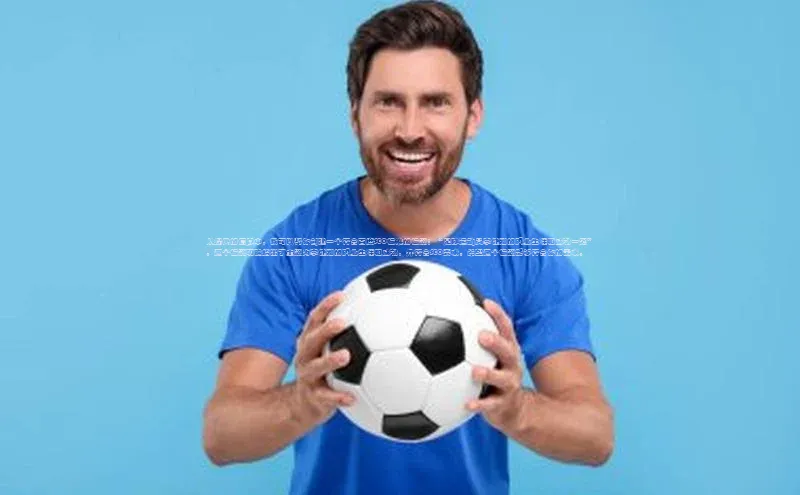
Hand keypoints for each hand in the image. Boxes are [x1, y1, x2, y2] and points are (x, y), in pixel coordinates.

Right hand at [293, 291, 354, 422]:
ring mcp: (308, 377)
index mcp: (310, 342)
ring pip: (316, 367)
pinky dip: (338, 397)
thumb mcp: (328, 351)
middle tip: (341, 323)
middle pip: (311, 340)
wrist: (302, 405)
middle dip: (325, 330)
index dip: (325, 306)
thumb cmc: (324, 371)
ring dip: (329, 360)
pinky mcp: (314, 397)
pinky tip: (352, 398)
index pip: (314, 319)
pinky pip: (326, 398)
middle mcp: (305, 356)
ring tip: (345, 355)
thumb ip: (346, 333)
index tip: (341, 295)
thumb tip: (377, 312)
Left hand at [466, 299, 524, 431]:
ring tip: (474, 371)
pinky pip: (490, 405)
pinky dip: (479, 404)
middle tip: (481, 336)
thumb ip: (475, 338)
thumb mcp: (491, 356)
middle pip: (508, 351)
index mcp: (508, 350)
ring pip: (502, 379)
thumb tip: (449, 313)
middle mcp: (512, 365)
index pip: (507, 329)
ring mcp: (508, 385)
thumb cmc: (495, 374)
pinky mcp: (502, 404)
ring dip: (489, 374)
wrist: (513, 409)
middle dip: (496, 342)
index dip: (499, 315)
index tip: (486, 303)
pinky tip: (466, 404)